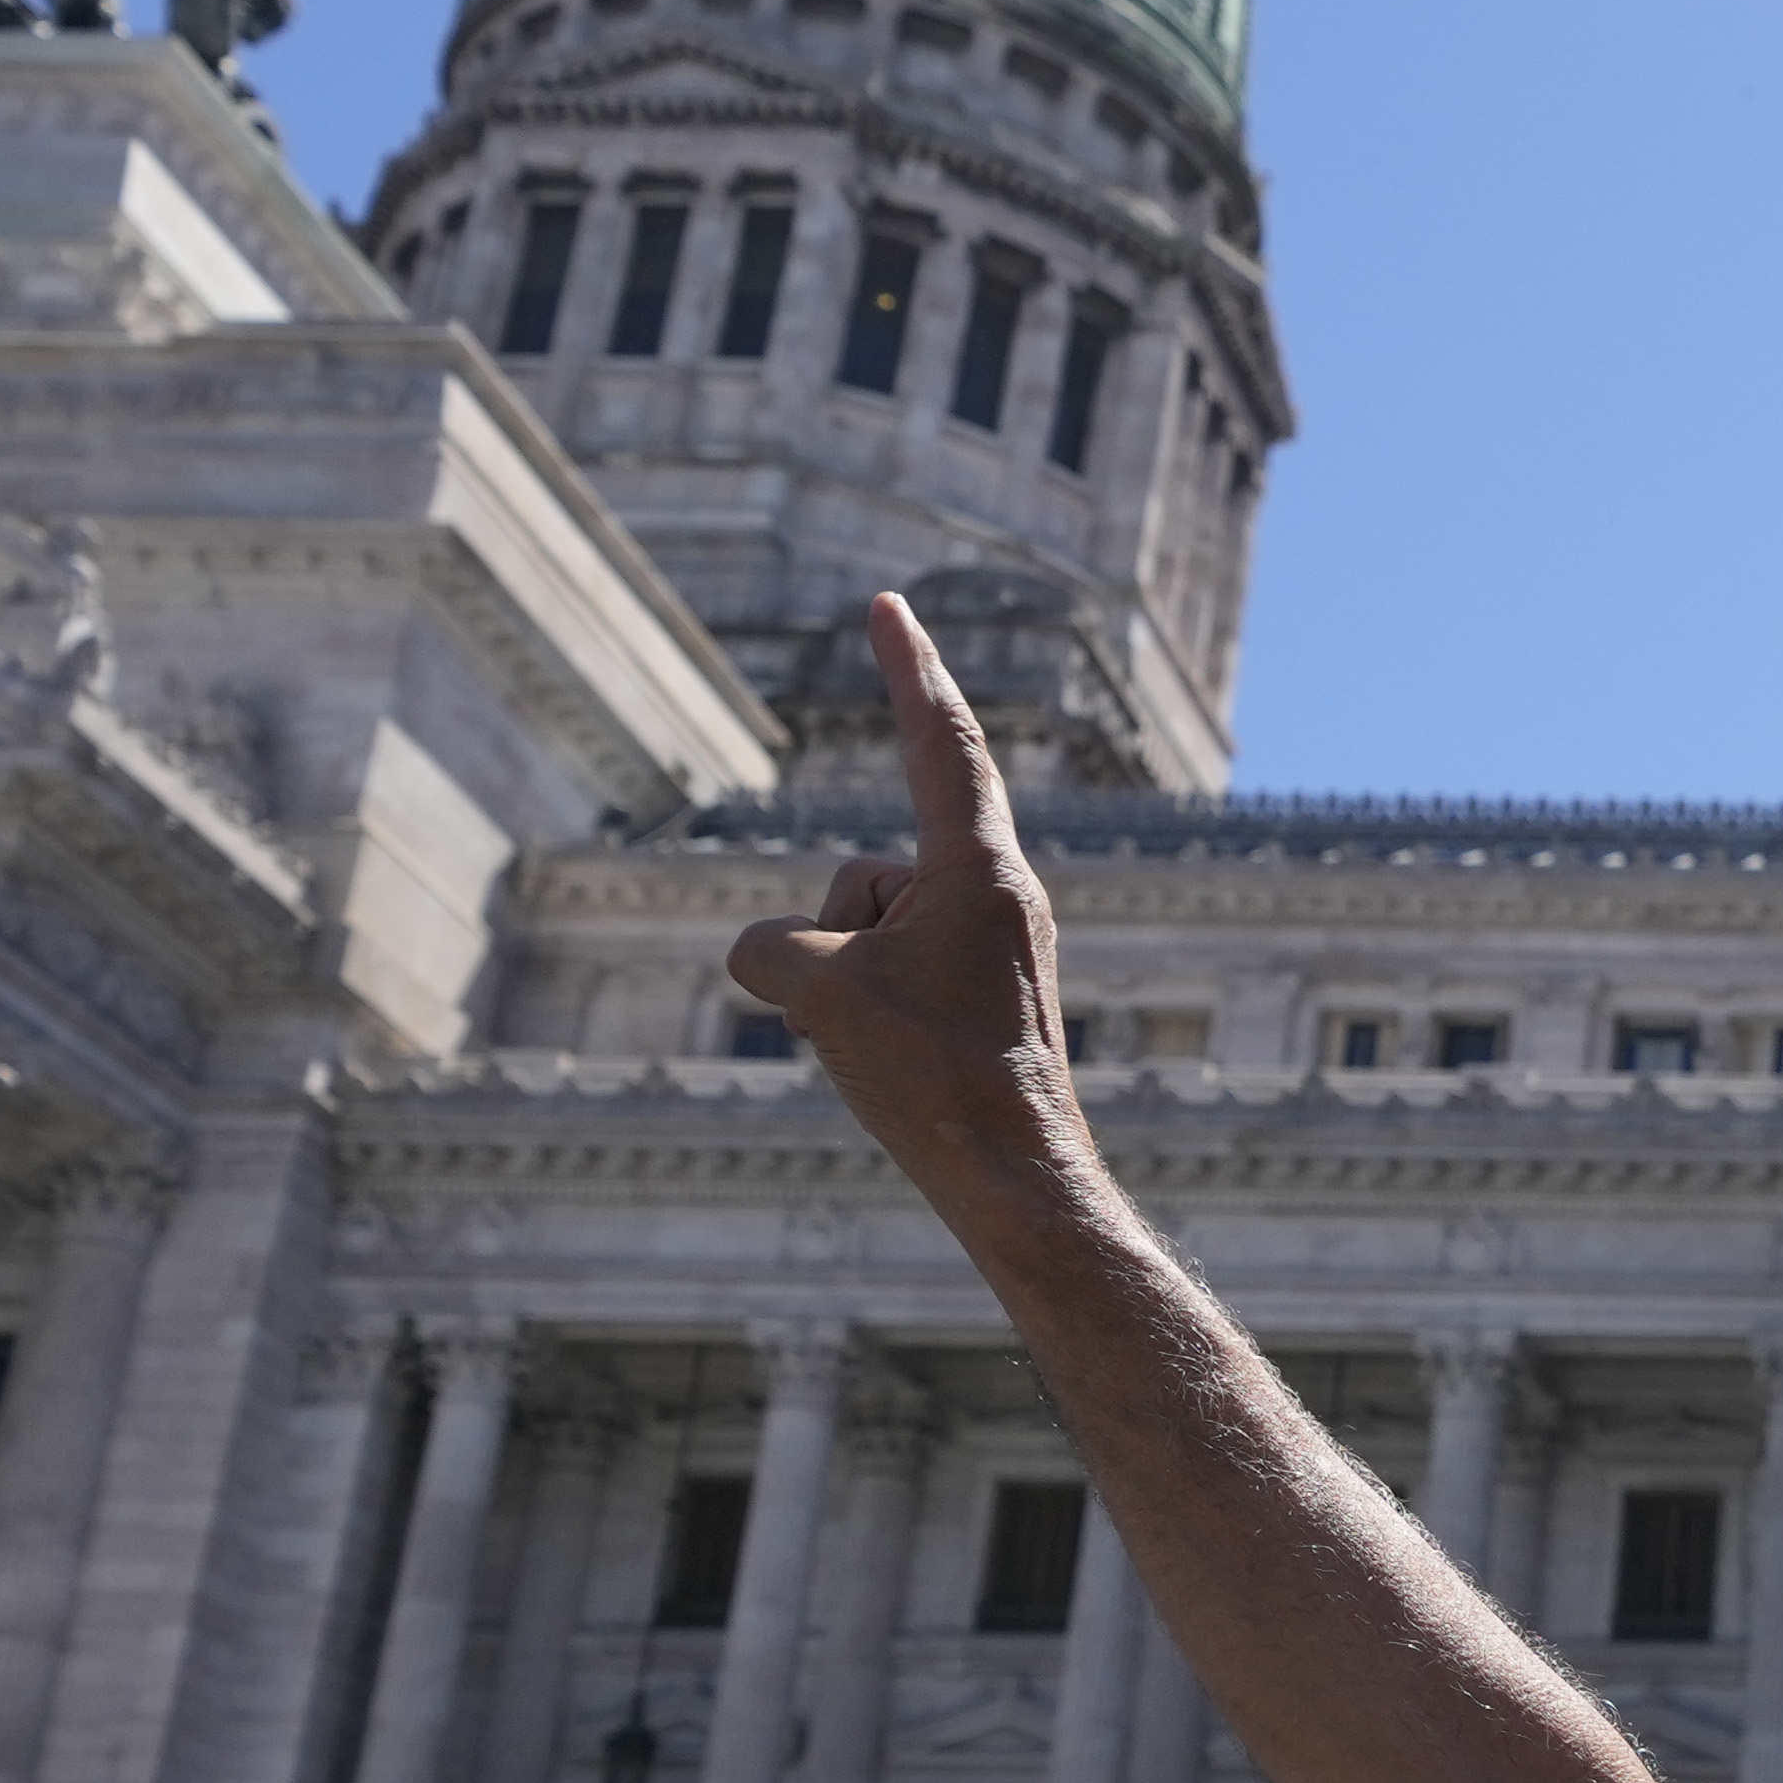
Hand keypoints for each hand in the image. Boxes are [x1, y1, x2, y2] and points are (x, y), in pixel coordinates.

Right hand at [727, 600, 1094, 1221]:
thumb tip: (768, 957)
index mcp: (979, 869)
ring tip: (895, 1053)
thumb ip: (772, 948)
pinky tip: (898, 1072)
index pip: (940, 739)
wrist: (1013, 1179)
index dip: (908, 666)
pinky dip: (869, 1015)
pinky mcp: (983, 995)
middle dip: (838, 946)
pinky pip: (888, 978)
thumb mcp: (818, 996)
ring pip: (865, 936)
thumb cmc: (934, 1081)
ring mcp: (995, 947)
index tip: (889, 604)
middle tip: (882, 1026)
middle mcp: (1001, 894)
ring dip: (849, 989)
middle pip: (865, 879)